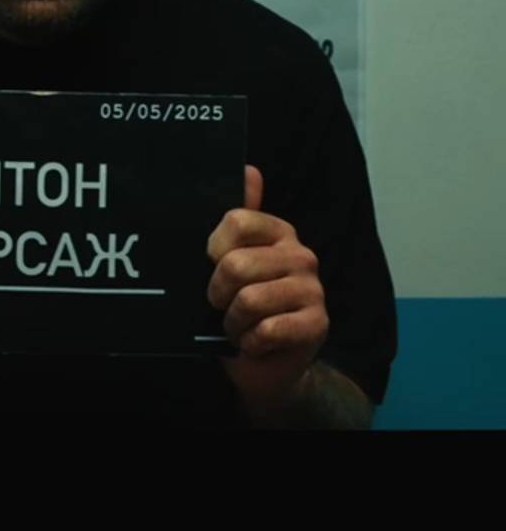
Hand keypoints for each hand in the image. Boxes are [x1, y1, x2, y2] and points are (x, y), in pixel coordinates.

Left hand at [207, 165, 328, 412]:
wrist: (265, 361)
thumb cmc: (239, 304)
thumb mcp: (228, 259)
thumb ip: (237, 217)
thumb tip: (248, 169)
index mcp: (278, 232)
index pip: (235, 221)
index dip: (212, 250)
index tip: (212, 266)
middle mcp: (301, 255)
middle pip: (235, 265)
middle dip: (217, 294)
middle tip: (222, 304)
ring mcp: (313, 290)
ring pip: (250, 300)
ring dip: (233, 321)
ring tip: (238, 324)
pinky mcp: (318, 324)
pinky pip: (267, 330)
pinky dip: (250, 341)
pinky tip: (254, 341)